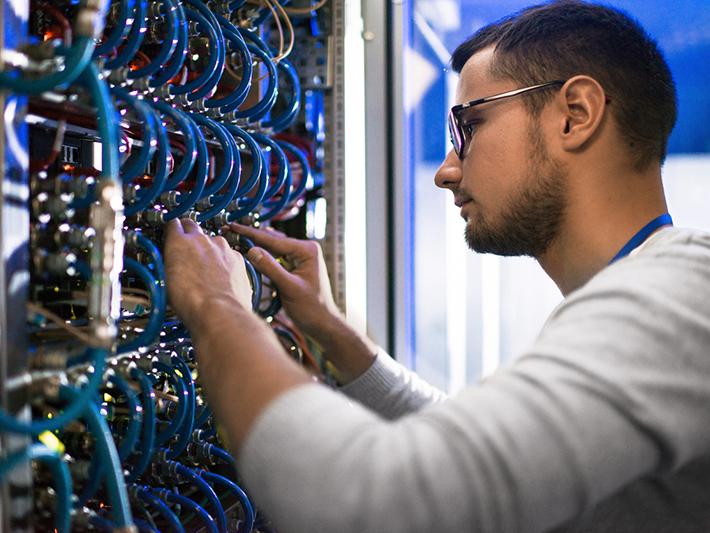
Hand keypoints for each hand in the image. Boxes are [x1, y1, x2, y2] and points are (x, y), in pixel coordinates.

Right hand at [164, 219, 251, 329]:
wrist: (219, 312)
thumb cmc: (191, 301)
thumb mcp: (166, 281)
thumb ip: (170, 264)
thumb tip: (169, 263)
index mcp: (179, 242)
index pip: (173, 224)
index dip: (172, 228)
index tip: (172, 232)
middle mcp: (202, 240)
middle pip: (194, 227)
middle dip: (190, 234)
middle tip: (187, 247)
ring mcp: (222, 248)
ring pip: (213, 242)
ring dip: (209, 250)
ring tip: (206, 269)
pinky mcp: (237, 258)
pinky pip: (229, 254)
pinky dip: (225, 261)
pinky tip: (222, 276)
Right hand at [225, 223, 343, 341]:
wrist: (323, 324)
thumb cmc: (312, 308)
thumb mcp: (289, 287)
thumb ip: (270, 268)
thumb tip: (251, 251)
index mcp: (307, 250)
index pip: (274, 240)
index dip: (251, 234)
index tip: (235, 227)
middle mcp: (305, 250)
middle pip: (273, 241)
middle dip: (252, 238)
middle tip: (231, 231)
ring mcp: (300, 258)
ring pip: (273, 249)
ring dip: (256, 247)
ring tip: (236, 240)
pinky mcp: (295, 267)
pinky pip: (276, 259)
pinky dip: (263, 258)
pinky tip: (250, 255)